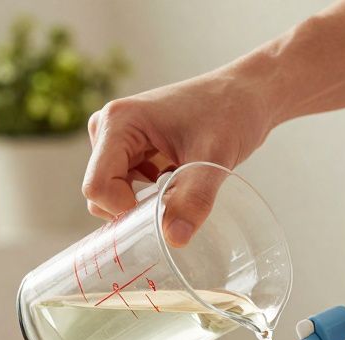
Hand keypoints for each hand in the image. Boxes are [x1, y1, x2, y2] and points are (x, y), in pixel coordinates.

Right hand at [82, 73, 272, 244]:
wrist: (247, 94)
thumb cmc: (231, 112)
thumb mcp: (213, 158)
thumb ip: (193, 199)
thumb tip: (174, 239)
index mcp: (119, 121)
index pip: (97, 186)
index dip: (123, 210)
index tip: (161, 213)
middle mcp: (109, 126)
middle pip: (101, 192)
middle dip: (133, 208)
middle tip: (175, 203)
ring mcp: (118, 137)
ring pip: (113, 192)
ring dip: (143, 202)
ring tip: (179, 186)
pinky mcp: (131, 146)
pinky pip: (126, 185)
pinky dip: (149, 194)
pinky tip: (176, 181)